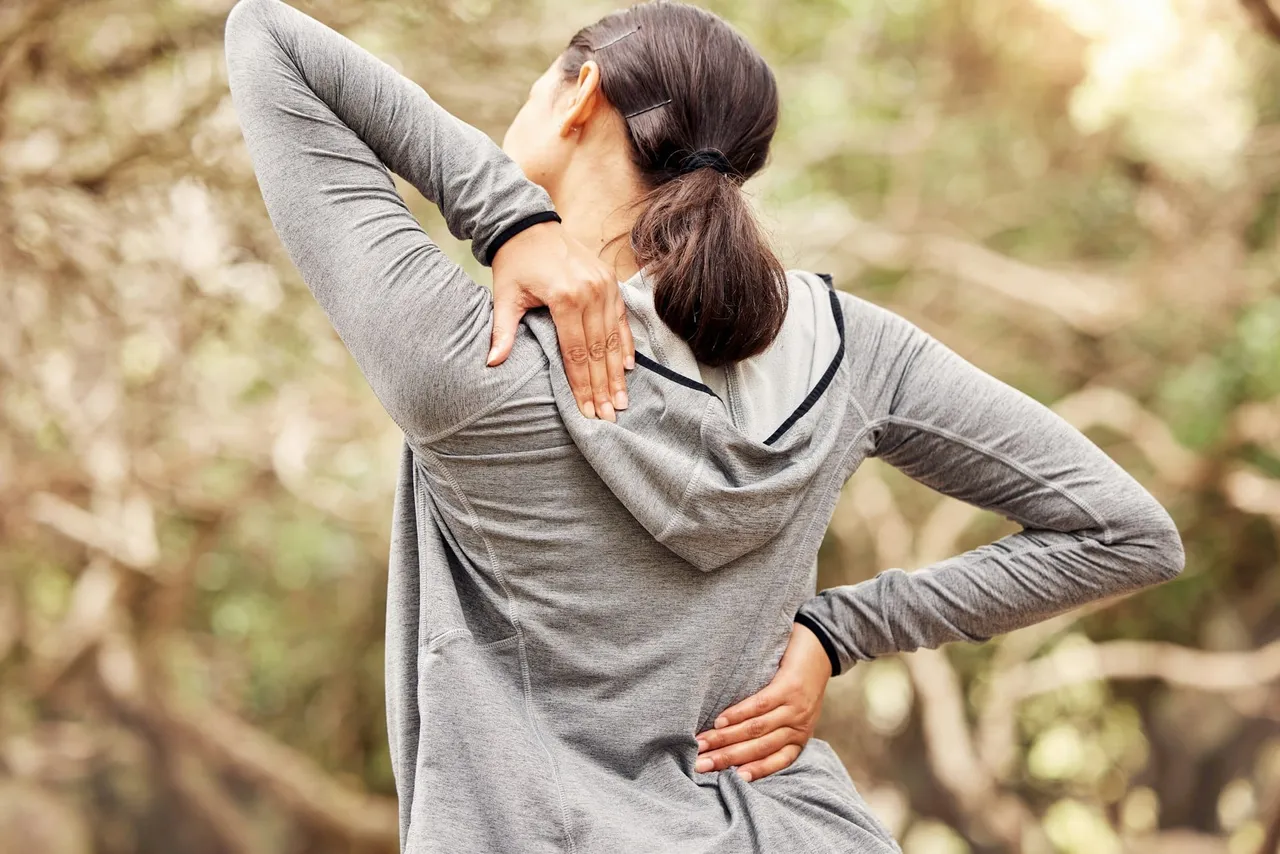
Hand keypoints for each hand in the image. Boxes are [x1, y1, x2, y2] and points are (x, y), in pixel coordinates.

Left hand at [488, 220, 634, 420]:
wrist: (529, 225)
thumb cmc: (514, 263)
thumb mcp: (504, 296)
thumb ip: (502, 331)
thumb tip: (493, 363)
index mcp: (565, 297)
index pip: (576, 352)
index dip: (582, 385)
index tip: (588, 411)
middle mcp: (591, 292)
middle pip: (599, 351)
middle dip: (604, 387)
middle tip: (610, 416)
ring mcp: (604, 286)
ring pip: (613, 339)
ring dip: (617, 373)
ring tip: (621, 401)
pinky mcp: (610, 282)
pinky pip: (621, 319)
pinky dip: (626, 344)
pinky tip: (629, 368)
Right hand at [693, 621, 832, 781]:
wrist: (821, 648)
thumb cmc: (802, 682)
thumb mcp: (795, 712)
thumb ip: (775, 728)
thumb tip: (738, 744)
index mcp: (799, 737)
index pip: (775, 761)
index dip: (754, 771)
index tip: (732, 780)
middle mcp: (798, 726)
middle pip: (759, 748)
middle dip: (727, 758)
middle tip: (700, 765)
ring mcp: (794, 707)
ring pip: (756, 729)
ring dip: (725, 738)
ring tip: (703, 744)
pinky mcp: (789, 687)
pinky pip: (759, 705)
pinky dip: (738, 714)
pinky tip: (720, 721)